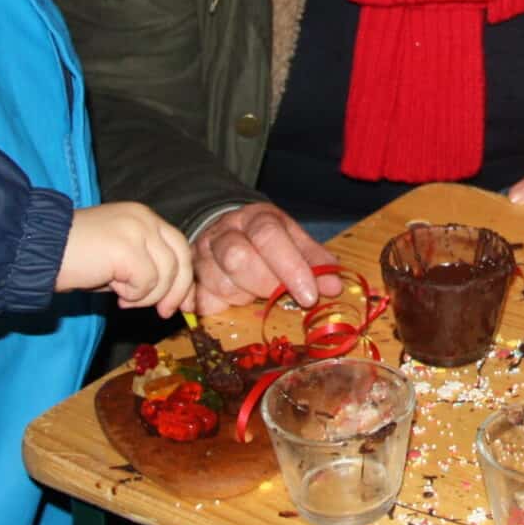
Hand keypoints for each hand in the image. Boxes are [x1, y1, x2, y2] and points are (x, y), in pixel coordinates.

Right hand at [59, 202, 194, 317]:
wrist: (38, 249)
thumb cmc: (73, 257)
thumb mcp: (116, 258)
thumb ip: (146, 267)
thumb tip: (173, 295)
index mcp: (143, 217)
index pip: (179, 246)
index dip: (184, 277)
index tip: (182, 303)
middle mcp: (144, 218)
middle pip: (180, 257)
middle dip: (177, 290)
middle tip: (164, 313)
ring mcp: (138, 230)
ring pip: (166, 274)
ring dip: (146, 295)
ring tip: (121, 296)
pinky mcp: (127, 248)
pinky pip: (147, 282)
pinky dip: (133, 294)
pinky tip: (114, 291)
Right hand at [192, 202, 338, 314]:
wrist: (226, 231)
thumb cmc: (267, 241)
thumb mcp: (295, 241)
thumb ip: (315, 261)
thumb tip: (335, 287)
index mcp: (256, 217)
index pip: (269, 236)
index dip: (291, 268)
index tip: (309, 295)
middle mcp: (225, 232)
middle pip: (238, 258)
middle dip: (265, 285)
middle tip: (279, 296)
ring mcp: (202, 254)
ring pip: (220, 283)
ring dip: (244, 297)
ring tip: (254, 293)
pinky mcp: (188, 277)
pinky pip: (200, 300)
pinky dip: (219, 307)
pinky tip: (230, 303)